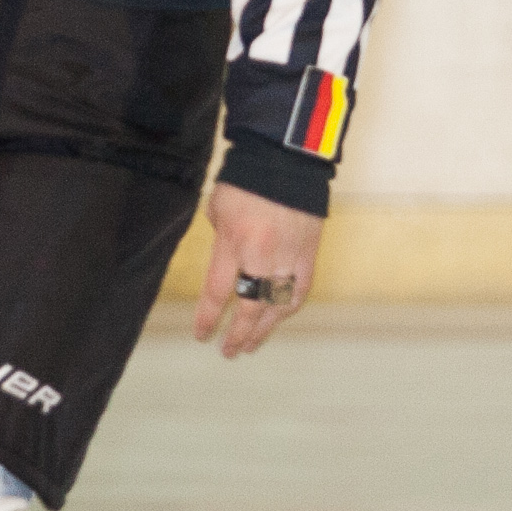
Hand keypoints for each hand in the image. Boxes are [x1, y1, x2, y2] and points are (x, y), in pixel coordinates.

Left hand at [194, 182, 324, 359]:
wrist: (287, 159)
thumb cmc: (246, 179)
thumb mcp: (219, 210)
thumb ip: (220, 242)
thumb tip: (228, 265)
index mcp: (235, 243)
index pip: (217, 293)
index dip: (208, 319)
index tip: (202, 335)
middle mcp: (262, 255)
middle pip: (249, 309)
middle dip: (237, 335)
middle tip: (228, 351)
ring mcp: (289, 256)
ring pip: (277, 306)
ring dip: (264, 329)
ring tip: (253, 344)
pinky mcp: (309, 253)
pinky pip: (300, 290)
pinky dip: (288, 309)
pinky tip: (278, 318)